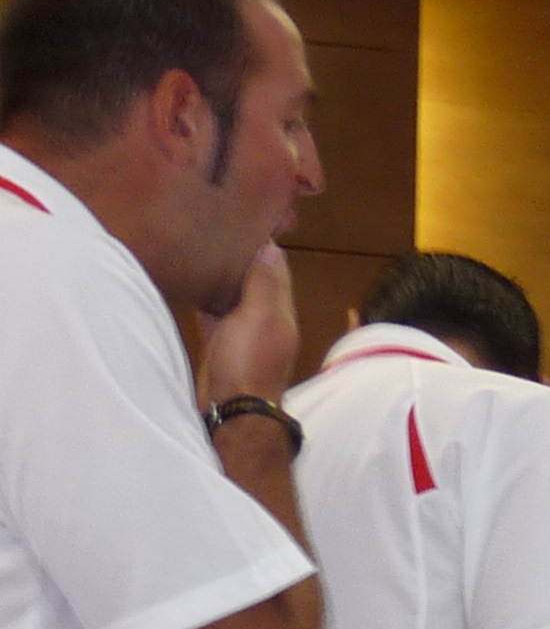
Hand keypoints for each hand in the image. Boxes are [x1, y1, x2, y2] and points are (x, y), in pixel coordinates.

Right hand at [198, 243, 297, 404]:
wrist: (232, 411)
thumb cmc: (249, 365)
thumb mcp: (261, 317)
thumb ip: (266, 284)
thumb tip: (271, 248)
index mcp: (280, 311)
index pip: (274, 268)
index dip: (262, 244)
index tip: (244, 218)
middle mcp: (265, 320)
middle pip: (253, 280)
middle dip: (240, 256)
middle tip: (216, 227)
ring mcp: (242, 334)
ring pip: (233, 295)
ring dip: (221, 275)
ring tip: (202, 246)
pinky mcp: (221, 345)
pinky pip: (213, 313)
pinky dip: (205, 297)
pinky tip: (191, 282)